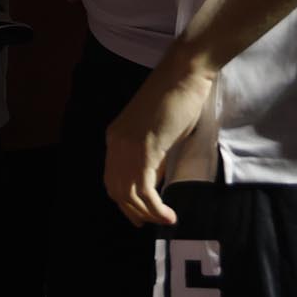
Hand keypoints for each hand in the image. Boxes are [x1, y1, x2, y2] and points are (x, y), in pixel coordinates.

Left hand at [104, 58, 213, 224]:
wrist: (184, 73)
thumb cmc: (178, 98)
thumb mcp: (160, 132)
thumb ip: (153, 154)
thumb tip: (156, 178)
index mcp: (115, 137)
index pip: (112, 178)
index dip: (124, 201)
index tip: (140, 214)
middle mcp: (115, 143)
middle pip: (116, 190)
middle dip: (133, 211)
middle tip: (151, 223)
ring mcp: (128, 146)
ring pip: (129, 194)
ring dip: (147, 213)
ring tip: (166, 220)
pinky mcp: (145, 149)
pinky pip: (143, 189)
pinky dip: (155, 208)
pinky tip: (169, 215)